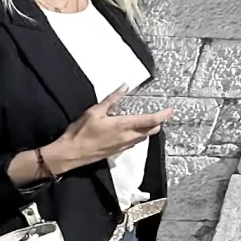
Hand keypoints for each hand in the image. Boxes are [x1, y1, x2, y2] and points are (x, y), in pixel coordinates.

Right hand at [43, 89, 170, 174]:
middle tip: (158, 114)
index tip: (170, 110)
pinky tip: (131, 131)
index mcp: (124, 125)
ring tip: (146, 121)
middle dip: (157, 122)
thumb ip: (111, 99)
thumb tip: (124, 87)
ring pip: (143, 138)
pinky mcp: (117, 151)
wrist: (70, 154)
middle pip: (151, 130)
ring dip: (148, 130)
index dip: (163, 115)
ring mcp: (123, 146)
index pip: (151, 120)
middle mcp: (128, 137)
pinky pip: (134, 143)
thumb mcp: (94, 111)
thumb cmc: (81, 132)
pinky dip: (138, 135)